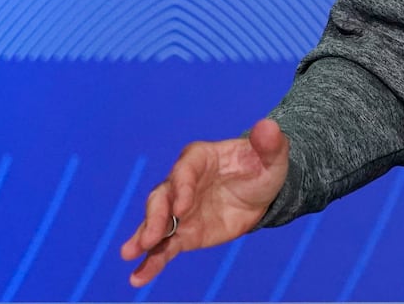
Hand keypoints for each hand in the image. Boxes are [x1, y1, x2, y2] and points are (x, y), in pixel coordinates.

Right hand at [119, 117, 290, 286]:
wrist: (262, 193)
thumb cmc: (262, 167)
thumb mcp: (273, 156)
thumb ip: (270, 143)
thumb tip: (268, 126)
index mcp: (199, 158)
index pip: (184, 171)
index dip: (181, 188)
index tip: (183, 208)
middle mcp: (182, 183)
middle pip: (162, 197)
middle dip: (155, 217)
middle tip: (150, 237)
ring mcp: (180, 210)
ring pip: (156, 222)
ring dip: (144, 237)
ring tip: (130, 254)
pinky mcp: (184, 233)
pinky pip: (165, 247)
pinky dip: (151, 261)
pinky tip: (139, 277)